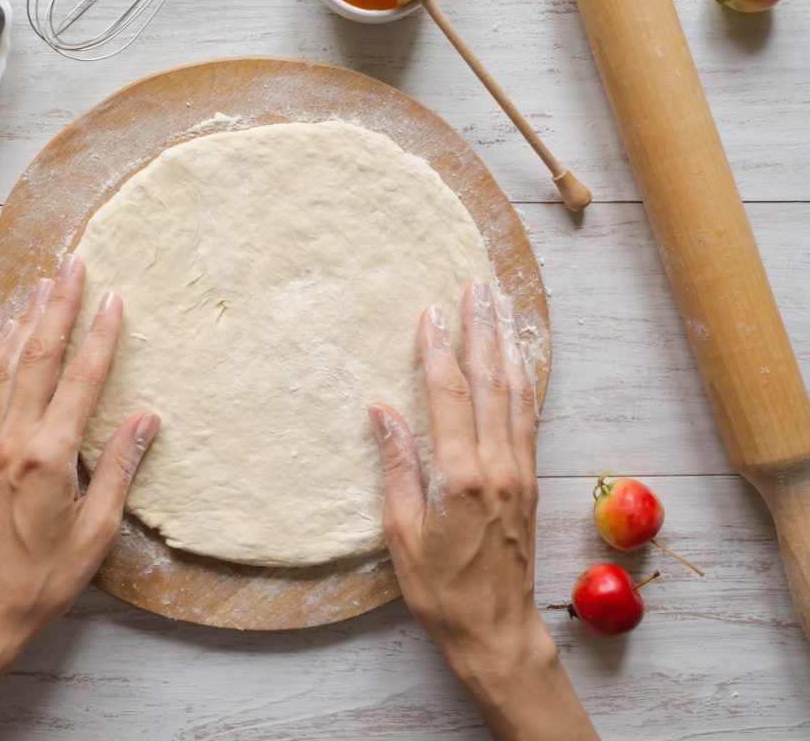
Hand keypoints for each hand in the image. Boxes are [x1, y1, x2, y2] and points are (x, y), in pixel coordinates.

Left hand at [0, 255, 157, 740]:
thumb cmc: (49, 574)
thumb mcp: (99, 528)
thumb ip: (121, 466)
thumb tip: (147, 417)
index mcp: (49, 455)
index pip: (80, 379)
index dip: (100, 335)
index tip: (114, 298)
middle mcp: (15, 437)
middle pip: (39, 356)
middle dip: (58, 305)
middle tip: (73, 263)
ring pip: (9, 363)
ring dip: (28, 318)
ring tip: (43, 281)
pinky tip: (8, 332)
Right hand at [370, 279, 598, 740]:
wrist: (498, 629)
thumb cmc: (442, 589)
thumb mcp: (403, 534)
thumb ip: (399, 467)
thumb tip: (383, 410)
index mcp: (461, 476)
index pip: (449, 396)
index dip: (439, 349)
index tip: (431, 311)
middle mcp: (498, 464)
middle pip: (490, 381)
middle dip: (482, 328)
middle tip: (478, 285)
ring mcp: (520, 469)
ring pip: (517, 392)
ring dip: (508, 344)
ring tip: (503, 304)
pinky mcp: (531, 478)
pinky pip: (530, 416)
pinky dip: (526, 379)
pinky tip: (521, 357)